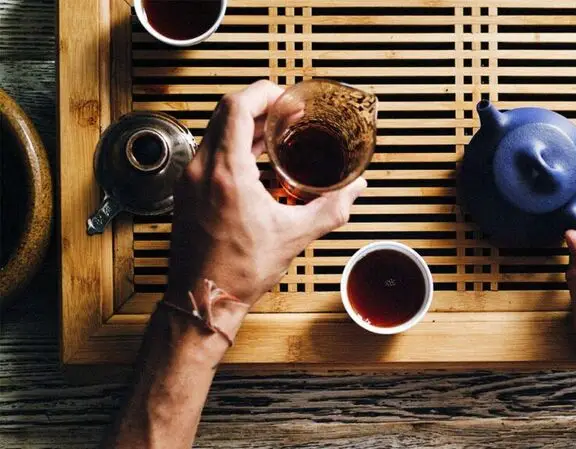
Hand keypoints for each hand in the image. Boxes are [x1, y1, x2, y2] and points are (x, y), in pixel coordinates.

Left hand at [167, 80, 366, 306]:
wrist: (203, 299)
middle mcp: (201, 170)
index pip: (237, 107)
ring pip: (217, 133)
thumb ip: (331, 208)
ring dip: (247, 128)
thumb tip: (356, 189)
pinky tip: (259, 165)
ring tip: (278, 136)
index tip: (286, 98)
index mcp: (226, 173)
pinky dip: (234, 147)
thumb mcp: (293, 236)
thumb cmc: (238, 271)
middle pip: (226, 114)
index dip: (264, 93)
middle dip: (260, 107)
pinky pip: (210, 154)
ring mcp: (190, 180)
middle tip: (289, 114)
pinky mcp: (187, 192)